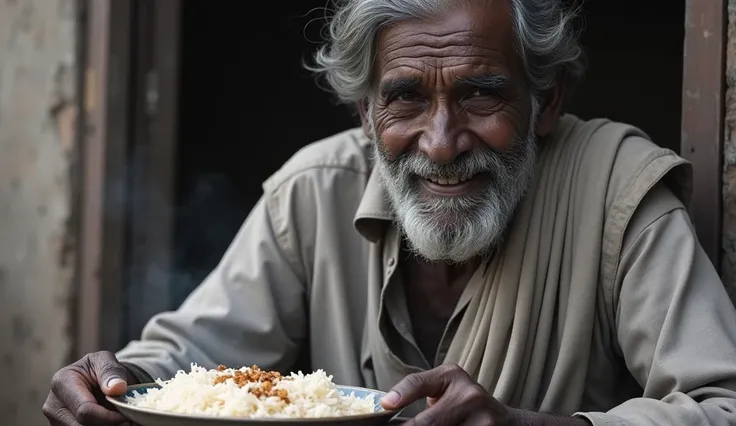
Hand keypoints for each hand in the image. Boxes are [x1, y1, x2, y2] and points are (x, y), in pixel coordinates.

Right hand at [42, 351, 138, 424]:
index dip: (109, 417)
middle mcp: (53, 406)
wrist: (93, 379)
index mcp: (61, 383)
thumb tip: (117, 388)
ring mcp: (55, 421)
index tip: (127, 415)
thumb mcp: (106, 361)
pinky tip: (111, 422)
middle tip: (128, 420)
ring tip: (121, 418)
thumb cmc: (99, 368)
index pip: (85, 410)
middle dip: (109, 424)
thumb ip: (111, 372)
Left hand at [380, 364, 515, 425]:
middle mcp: (470, 395)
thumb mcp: (443, 387)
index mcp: (453, 376)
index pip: (420, 383)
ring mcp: (482, 420)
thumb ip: (417, 389)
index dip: (402, 395)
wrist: (506, 421)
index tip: (386, 406)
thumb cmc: (464, 403)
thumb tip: (387, 405)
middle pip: (429, 422)